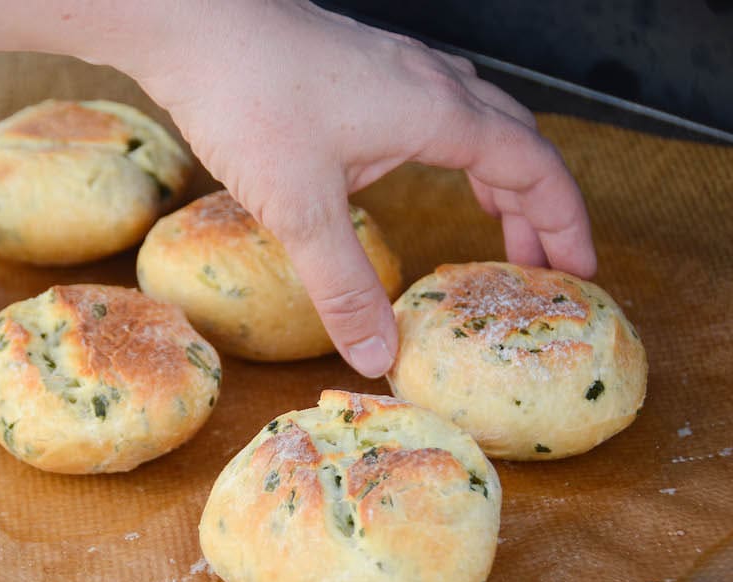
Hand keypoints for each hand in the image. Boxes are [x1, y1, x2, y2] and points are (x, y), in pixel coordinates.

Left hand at [136, 1, 595, 376]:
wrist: (194, 22)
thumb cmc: (250, 97)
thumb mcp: (301, 209)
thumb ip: (343, 286)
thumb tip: (376, 356)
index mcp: (439, 114)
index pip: (534, 169)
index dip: (564, 223)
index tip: (578, 271)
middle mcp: (431, 84)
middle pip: (517, 143)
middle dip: (538, 207)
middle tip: (541, 266)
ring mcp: (397, 70)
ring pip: (478, 121)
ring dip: (499, 175)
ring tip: (500, 223)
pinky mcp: (362, 70)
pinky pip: (437, 109)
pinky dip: (455, 148)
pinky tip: (421, 166)